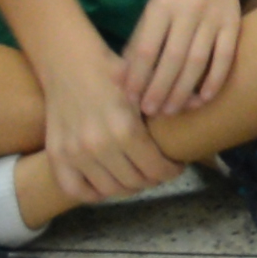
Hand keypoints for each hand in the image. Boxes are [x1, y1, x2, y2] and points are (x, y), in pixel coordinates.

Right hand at [36, 36, 173, 209]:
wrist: (69, 63)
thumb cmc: (113, 71)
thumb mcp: (146, 82)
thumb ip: (171, 97)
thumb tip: (200, 103)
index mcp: (125, 129)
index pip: (155, 168)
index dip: (170, 171)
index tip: (175, 166)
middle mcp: (98, 146)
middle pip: (134, 182)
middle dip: (152, 179)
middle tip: (158, 171)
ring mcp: (75, 153)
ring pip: (108, 189)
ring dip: (126, 187)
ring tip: (136, 177)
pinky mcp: (56, 155)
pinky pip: (74, 189)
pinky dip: (92, 193)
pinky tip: (106, 185)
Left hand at [118, 0, 245, 121]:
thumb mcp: (151, 11)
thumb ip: (137, 43)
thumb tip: (122, 82)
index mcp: (161, 7)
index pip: (146, 48)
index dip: (138, 76)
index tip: (131, 99)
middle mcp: (188, 10)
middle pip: (173, 57)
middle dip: (160, 88)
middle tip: (151, 111)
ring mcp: (213, 17)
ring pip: (198, 60)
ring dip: (184, 89)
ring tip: (172, 110)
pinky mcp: (233, 23)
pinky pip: (225, 56)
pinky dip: (215, 79)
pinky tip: (204, 98)